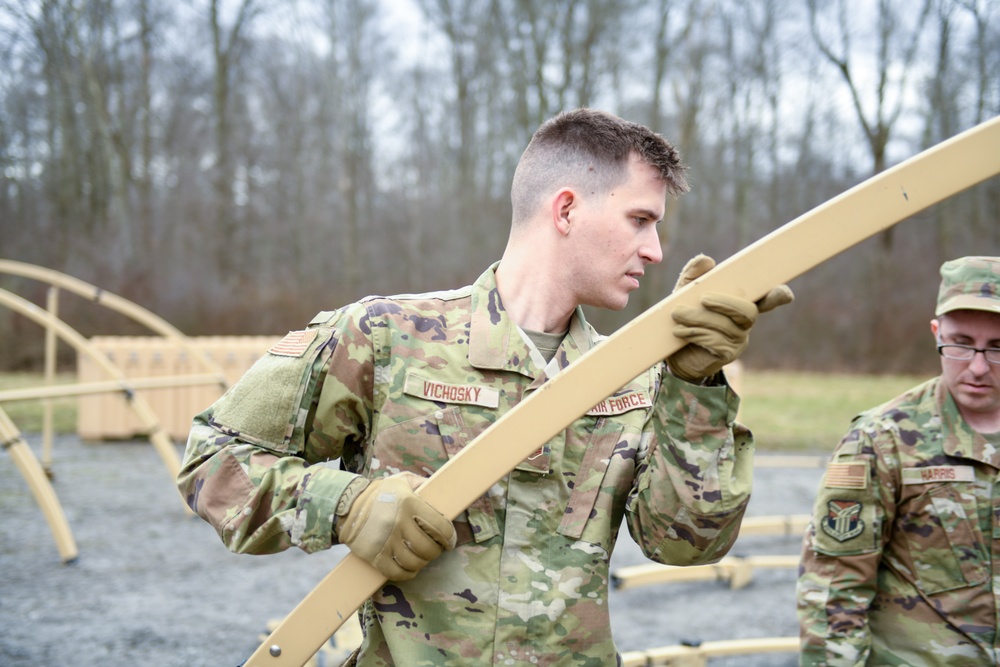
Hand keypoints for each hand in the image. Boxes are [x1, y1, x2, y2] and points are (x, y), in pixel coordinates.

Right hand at [335, 472, 455, 580]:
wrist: (346, 506)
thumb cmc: (379, 493)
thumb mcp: (402, 481)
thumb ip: (423, 484)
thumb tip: (444, 492)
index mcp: (410, 503)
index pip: (440, 527)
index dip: (449, 538)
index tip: (449, 541)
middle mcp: (399, 523)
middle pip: (428, 548)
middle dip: (436, 551)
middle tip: (434, 549)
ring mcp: (386, 541)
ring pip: (414, 562)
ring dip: (422, 562)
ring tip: (421, 557)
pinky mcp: (374, 556)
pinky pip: (397, 573)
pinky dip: (407, 574)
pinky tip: (409, 568)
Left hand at [667, 254, 793, 381]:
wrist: (672, 351)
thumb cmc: (684, 317)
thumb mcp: (684, 292)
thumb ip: (694, 275)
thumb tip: (706, 260)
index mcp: (740, 303)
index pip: (766, 298)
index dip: (777, 296)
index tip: (785, 293)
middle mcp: (744, 322)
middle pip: (748, 312)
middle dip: (726, 303)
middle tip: (703, 299)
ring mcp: (739, 340)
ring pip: (727, 327)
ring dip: (700, 318)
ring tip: (678, 314)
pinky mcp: (727, 355)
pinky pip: (716, 342)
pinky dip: (696, 334)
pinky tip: (680, 331)